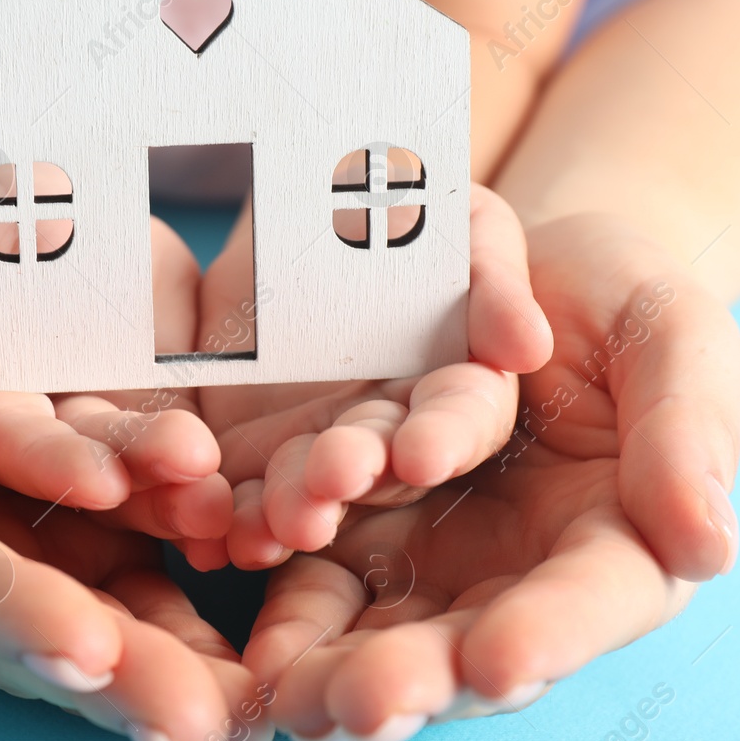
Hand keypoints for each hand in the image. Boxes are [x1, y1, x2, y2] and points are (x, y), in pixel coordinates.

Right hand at [0, 200, 266, 740]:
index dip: (2, 607)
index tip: (89, 648)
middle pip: (5, 632)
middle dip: (107, 677)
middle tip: (200, 725)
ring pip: (70, 629)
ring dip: (159, 670)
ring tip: (246, 717)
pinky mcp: (42, 551)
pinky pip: (112, 593)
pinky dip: (175, 630)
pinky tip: (243, 672)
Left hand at [198, 185, 553, 567]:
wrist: (299, 207)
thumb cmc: (404, 209)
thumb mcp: (460, 221)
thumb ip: (493, 278)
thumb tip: (528, 347)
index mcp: (454, 381)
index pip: (461, 418)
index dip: (444, 436)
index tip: (420, 455)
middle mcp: (392, 429)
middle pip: (380, 469)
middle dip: (353, 477)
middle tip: (329, 479)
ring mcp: (318, 448)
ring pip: (308, 494)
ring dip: (289, 514)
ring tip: (265, 527)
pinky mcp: (248, 452)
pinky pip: (237, 491)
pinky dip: (225, 516)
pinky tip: (211, 533)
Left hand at [240, 213, 739, 740]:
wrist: (519, 272)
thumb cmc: (622, 305)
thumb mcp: (676, 341)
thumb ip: (689, 434)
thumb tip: (708, 547)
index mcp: (616, 547)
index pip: (588, 604)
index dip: (546, 637)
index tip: (499, 663)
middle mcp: (517, 578)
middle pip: (467, 646)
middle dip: (413, 679)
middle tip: (360, 707)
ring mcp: (430, 560)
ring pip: (379, 630)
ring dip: (330, 660)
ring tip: (287, 687)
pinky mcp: (357, 530)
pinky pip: (314, 576)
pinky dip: (283, 600)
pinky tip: (250, 627)